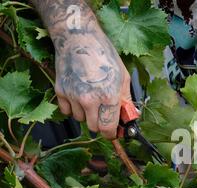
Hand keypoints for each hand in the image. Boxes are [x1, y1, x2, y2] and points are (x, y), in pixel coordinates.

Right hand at [52, 21, 130, 138]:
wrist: (79, 38)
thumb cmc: (104, 55)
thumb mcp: (123, 77)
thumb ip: (126, 100)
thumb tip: (129, 117)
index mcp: (109, 97)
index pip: (108, 129)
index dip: (112, 134)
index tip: (113, 133)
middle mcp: (90, 100)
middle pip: (93, 128)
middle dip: (100, 124)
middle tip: (104, 114)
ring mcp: (73, 96)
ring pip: (80, 120)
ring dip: (87, 114)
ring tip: (91, 98)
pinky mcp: (60, 91)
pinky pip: (67, 111)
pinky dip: (73, 108)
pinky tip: (79, 95)